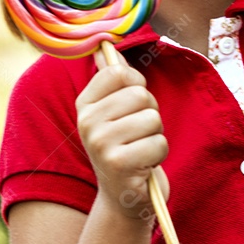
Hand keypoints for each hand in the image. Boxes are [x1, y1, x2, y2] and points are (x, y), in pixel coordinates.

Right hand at [76, 48, 169, 220]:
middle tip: (138, 134)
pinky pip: (158, 143)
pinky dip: (158, 155)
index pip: (119, 72)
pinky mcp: (118, 164)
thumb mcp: (115, 113)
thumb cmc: (126, 147)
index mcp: (85, 104)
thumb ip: (113, 80)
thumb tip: (106, 45)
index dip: (137, 85)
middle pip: (140, 95)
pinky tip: (144, 166)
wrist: (124, 198)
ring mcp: (100, 143)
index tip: (132, 106)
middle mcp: (87, 122)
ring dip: (156, 136)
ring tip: (141, 150)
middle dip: (151, 114)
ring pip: (152, 119)